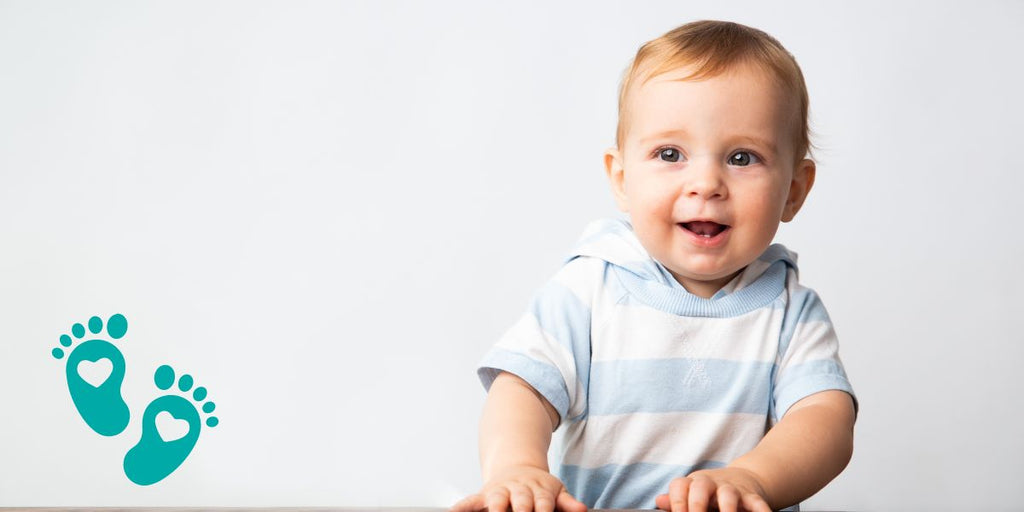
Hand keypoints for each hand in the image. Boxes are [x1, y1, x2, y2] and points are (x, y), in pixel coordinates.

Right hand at [450, 465, 586, 511]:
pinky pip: (471, 501)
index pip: (543, 506)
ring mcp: (500, 492)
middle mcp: (518, 490)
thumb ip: (567, 502)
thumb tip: (582, 509)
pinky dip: (462, 507)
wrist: (518, 468)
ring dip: (496, 509)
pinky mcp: (484, 495)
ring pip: (498, 501)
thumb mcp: (556, 491)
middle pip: (521, 504)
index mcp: (538, 491)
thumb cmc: (539, 487)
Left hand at [655, 467, 770, 511]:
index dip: (676, 501)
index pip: (680, 486)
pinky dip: (760, 510)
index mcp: (694, 483)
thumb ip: (677, 500)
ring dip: (727, 508)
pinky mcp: (752, 496)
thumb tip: (659, 501)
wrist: (743, 480)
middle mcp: (712, 483)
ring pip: (728, 494)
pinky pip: (757, 503)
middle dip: (696, 505)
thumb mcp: (692, 493)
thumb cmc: (710, 493)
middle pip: (701, 486)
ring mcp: (733, 489)